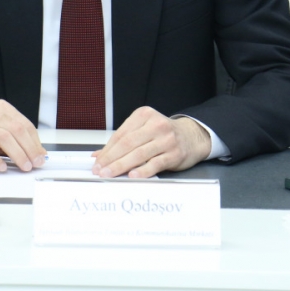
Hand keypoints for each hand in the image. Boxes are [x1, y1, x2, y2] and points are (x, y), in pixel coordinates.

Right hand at [0, 100, 45, 172]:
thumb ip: (16, 141)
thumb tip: (38, 154)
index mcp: (1, 109)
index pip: (25, 124)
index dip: (35, 142)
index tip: (41, 156)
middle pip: (17, 130)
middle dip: (30, 149)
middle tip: (36, 163)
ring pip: (4, 137)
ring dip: (17, 154)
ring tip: (24, 166)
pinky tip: (2, 167)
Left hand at [91, 107, 210, 178]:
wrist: (192, 136)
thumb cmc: (163, 134)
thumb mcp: (143, 130)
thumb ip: (122, 141)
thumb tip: (99, 155)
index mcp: (144, 115)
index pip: (120, 134)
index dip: (107, 150)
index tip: (97, 162)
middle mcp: (156, 124)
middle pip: (127, 143)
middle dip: (111, 159)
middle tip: (100, 170)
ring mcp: (166, 139)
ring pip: (139, 154)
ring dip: (121, 166)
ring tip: (110, 174)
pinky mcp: (174, 153)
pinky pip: (155, 163)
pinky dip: (142, 171)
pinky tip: (132, 176)